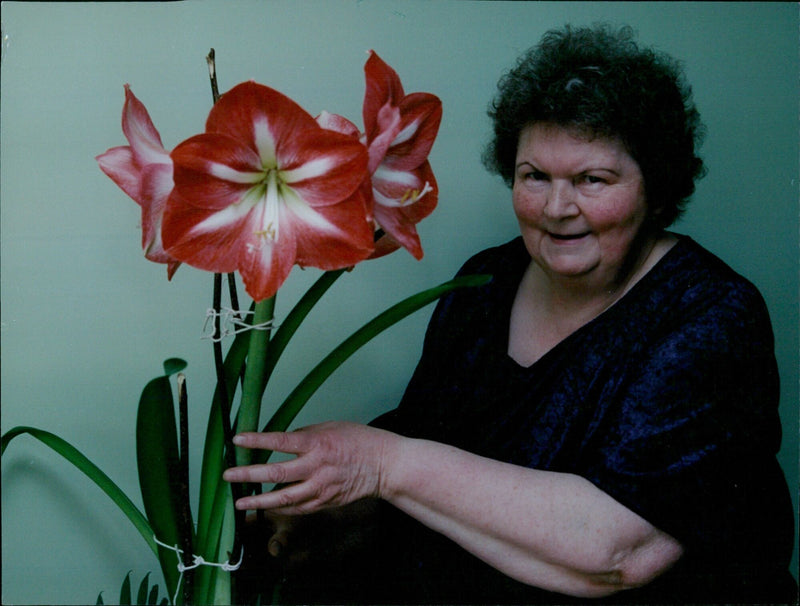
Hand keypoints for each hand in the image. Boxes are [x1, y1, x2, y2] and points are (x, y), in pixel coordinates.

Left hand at [222, 421, 397, 514]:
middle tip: (229, 476)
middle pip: (276, 473)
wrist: (383, 465)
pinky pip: (298, 507)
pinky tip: (267, 507)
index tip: (237, 440)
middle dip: (248, 475)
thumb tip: (283, 442)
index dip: (256, 441)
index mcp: (316, 443)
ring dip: (259, 501)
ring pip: (283, 498)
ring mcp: (320, 487)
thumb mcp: (331, 427)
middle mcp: (315, 466)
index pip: (279, 441)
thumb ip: (305, 435)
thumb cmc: (359, 441)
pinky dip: (281, 508)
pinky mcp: (324, 502)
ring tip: (240, 502)